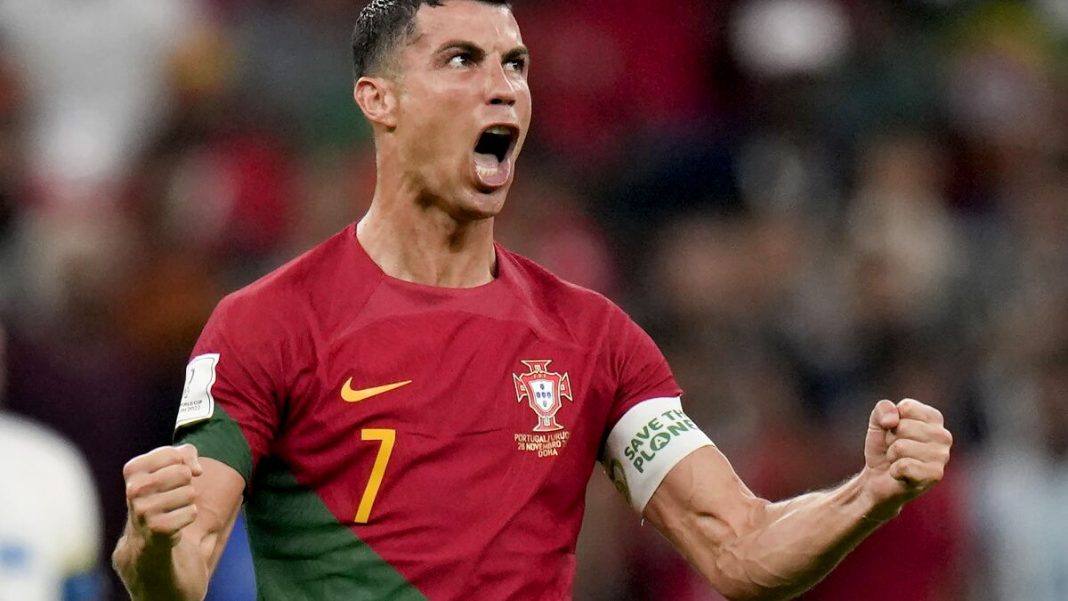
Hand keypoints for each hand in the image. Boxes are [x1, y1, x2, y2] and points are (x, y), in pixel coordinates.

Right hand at [123, 444, 202, 548]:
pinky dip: (189, 515)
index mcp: (132, 469)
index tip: (167, 475)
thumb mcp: (170, 463)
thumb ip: (187, 453)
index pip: (173, 455)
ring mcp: (144, 510)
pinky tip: (173, 519)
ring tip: (171, 506)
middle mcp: (134, 489)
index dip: (180, 464)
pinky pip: (192, 512)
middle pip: (184, 473)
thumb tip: (197, 471)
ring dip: (187, 500)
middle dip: (185, 482)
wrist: (145, 530)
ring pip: (190, 493)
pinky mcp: (158, 527)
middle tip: (170, 493)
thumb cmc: (161, 488)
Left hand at [862, 399, 951, 516]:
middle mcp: (943, 435)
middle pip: (903, 427)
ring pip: (901, 447)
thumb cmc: (883, 448)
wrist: (878, 479)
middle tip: (895, 450)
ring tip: (898, 461)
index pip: (907, 408)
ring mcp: (942, 456)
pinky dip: (894, 471)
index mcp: (933, 418)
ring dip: (892, 456)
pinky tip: (901, 474)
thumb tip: (892, 421)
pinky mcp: (935, 475)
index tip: (893, 432)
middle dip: (890, 440)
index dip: (891, 421)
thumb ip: (883, 409)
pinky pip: (903, 466)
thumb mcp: (877, 422)